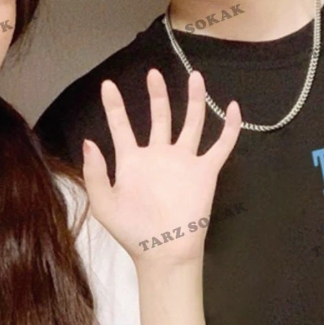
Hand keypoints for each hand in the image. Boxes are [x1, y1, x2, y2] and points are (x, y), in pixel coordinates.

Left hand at [83, 69, 240, 265]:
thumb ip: (95, 173)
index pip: (121, 127)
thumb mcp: (104, 203)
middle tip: (153, 74)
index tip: (108, 85)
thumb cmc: (132, 231)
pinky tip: (234, 108)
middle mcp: (159, 156)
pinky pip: (221, 145)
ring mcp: (183, 162)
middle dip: (157, 95)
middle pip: (159, 117)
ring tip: (195, 77)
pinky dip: (229, 127)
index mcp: (133, 162)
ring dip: (194, 101)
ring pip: (192, 123)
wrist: (164, 250)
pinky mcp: (205, 171)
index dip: (114, 106)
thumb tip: (89, 142)